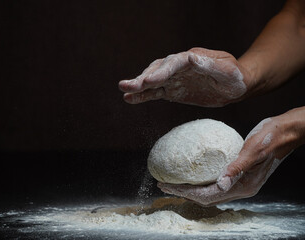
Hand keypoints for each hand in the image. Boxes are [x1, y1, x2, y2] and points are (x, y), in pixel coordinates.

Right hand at [119, 48, 250, 106]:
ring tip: (123, 89)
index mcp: (192, 58)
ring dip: (138, 86)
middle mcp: (179, 67)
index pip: (173, 63)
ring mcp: (174, 79)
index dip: (161, 71)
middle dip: (143, 78)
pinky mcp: (173, 91)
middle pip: (158, 70)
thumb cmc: (234, 76)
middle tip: (127, 85)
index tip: (149, 80)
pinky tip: (129, 98)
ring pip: (153, 81)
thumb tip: (191, 57)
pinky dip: (143, 96)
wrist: (236, 86)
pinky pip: (156, 93)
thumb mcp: (226, 70)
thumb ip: (209, 65)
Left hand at [157, 108, 303, 205]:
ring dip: (190, 190)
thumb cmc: (270, 138)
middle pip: (205, 197)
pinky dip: (200, 183)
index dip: (185, 192)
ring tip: (173, 183)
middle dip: (183, 193)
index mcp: (243, 185)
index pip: (207, 194)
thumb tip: (220, 184)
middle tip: (163, 185)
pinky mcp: (238, 176)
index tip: (167, 185)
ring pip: (209, 193)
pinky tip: (191, 176)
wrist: (284, 132)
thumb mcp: (252, 150)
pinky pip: (214, 185)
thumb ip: (236, 168)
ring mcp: (240, 183)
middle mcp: (241, 188)